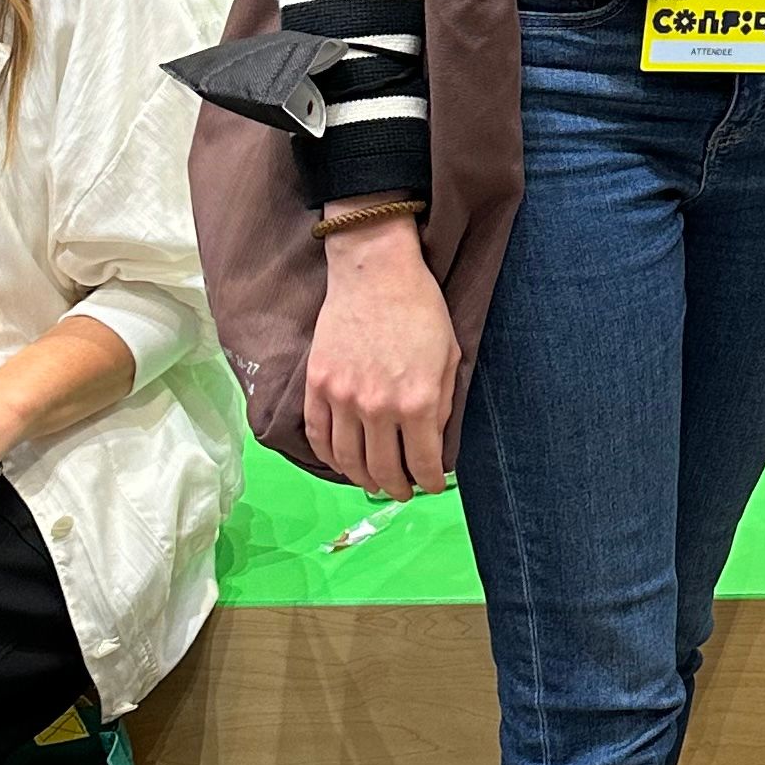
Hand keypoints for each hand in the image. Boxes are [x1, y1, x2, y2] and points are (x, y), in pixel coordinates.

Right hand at [304, 218, 458, 499]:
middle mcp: (377, 407)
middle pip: (384, 468)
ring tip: (374, 483)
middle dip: (396, 487)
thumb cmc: (421, 309)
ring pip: (348, 460)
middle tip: (402, 492)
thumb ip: (441, 406)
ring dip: (362, 479)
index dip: (429, 482)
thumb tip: (433, 446)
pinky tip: (342, 462)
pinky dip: (329, 457)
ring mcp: (342, 398)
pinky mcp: (317, 385)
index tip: (431, 486)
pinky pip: (318, 435)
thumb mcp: (448, 358)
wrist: (375, 272)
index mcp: (416, 402)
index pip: (422, 462)